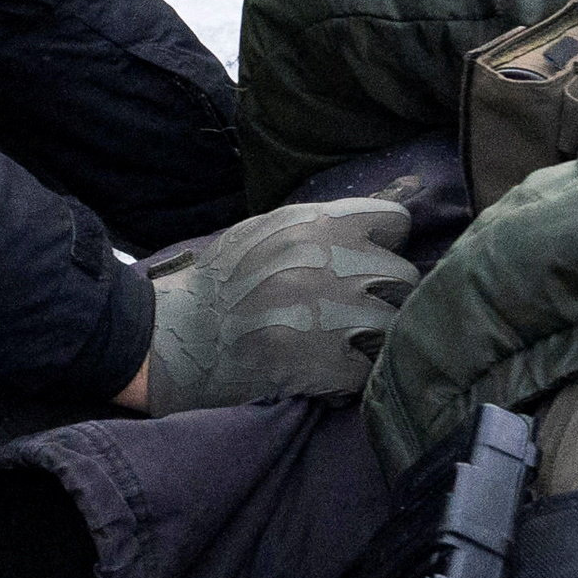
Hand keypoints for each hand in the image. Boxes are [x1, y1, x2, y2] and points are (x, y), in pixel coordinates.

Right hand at [139, 195, 417, 408]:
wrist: (175, 337)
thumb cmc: (221, 282)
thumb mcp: (268, 228)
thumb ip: (326, 221)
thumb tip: (399, 200)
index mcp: (318, 224)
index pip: (396, 223)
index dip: (384, 246)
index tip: (366, 264)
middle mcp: (330, 261)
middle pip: (402, 278)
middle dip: (382, 296)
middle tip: (352, 312)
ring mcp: (330, 313)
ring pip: (394, 325)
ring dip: (373, 339)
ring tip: (343, 344)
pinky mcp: (323, 363)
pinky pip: (369, 370)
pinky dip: (351, 377)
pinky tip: (327, 372)